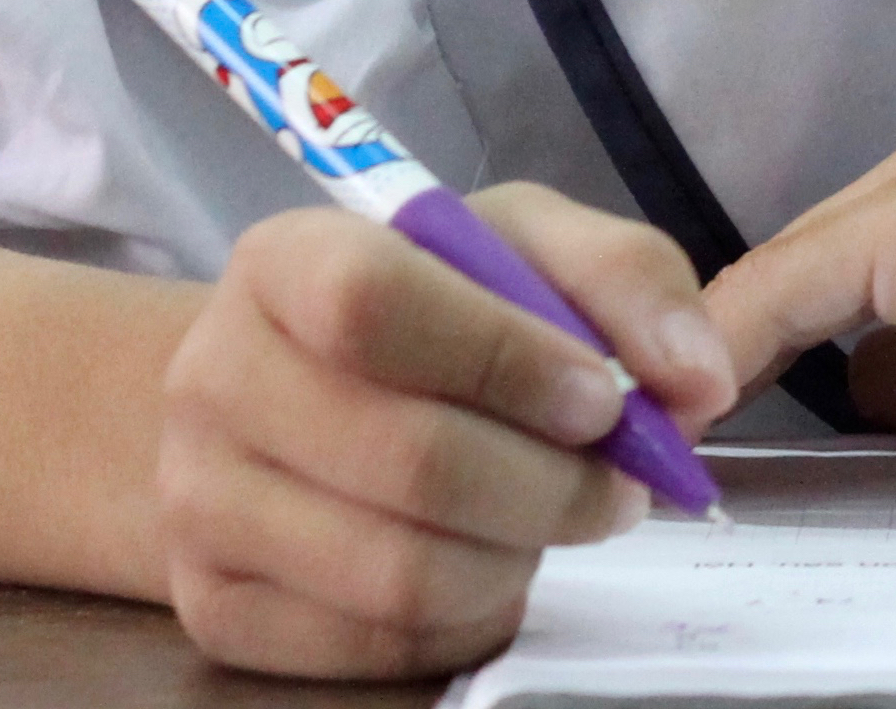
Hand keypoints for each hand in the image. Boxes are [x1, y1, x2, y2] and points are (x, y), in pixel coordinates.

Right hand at [157, 186, 733, 680]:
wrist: (294, 397)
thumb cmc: (433, 312)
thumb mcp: (527, 249)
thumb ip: (628, 282)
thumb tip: (697, 379)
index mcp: (285, 260)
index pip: (373, 303)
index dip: (506, 359)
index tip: (602, 397)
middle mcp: (214, 377)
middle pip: (405, 458)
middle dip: (552, 485)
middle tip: (621, 487)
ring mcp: (198, 503)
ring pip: (397, 572)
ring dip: (519, 557)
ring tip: (552, 520)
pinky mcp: (214, 606)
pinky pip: (374, 645)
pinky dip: (466, 619)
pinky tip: (489, 565)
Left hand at [703, 89, 895, 489]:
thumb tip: (866, 391)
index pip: (845, 259)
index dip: (772, 350)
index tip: (709, 431)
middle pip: (805, 263)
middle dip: (736, 356)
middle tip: (664, 451)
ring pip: (789, 278)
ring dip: (728, 364)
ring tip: (671, 452)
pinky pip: (791, 296)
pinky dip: (733, 359)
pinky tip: (698, 423)